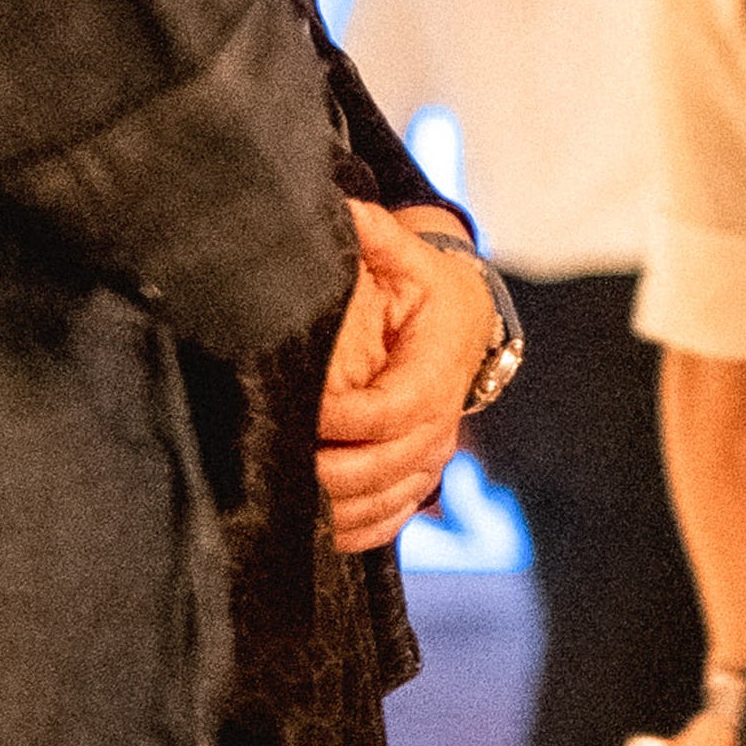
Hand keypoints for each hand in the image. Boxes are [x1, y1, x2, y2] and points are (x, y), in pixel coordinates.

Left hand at [315, 202, 493, 551]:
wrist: (465, 324)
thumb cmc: (426, 289)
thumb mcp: (405, 255)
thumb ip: (375, 234)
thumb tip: (344, 210)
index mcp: (436, 368)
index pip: (389, 408)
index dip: (341, 416)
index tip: (298, 410)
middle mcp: (440, 420)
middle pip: (387, 465)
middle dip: (332, 474)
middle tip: (280, 470)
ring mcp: (432, 454)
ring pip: (389, 499)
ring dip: (340, 512)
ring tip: (288, 509)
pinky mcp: (419, 476)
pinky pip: (393, 517)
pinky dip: (357, 532)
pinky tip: (316, 534)